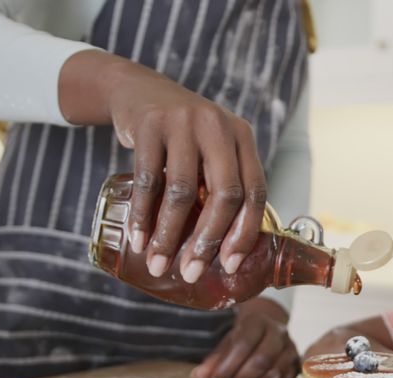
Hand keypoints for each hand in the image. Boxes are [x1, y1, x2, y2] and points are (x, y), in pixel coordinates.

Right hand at [59, 50, 265, 282]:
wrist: (138, 90)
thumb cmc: (183, 136)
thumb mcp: (213, 149)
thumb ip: (224, 186)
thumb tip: (226, 254)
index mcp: (243, 137)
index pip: (255, 191)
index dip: (245, 232)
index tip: (230, 266)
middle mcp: (218, 127)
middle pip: (224, 194)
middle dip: (208, 241)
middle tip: (192, 272)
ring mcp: (184, 123)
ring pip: (183, 191)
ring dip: (169, 234)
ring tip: (158, 263)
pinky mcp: (149, 124)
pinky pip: (147, 180)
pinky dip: (142, 215)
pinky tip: (138, 239)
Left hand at [190, 298, 298, 377]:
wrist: (268, 326)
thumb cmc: (244, 337)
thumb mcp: (227, 342)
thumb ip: (214, 360)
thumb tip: (199, 377)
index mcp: (258, 322)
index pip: (243, 344)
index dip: (228, 366)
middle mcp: (278, 332)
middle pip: (261, 359)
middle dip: (241, 377)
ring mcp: (291, 346)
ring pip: (275, 371)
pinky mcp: (297, 361)